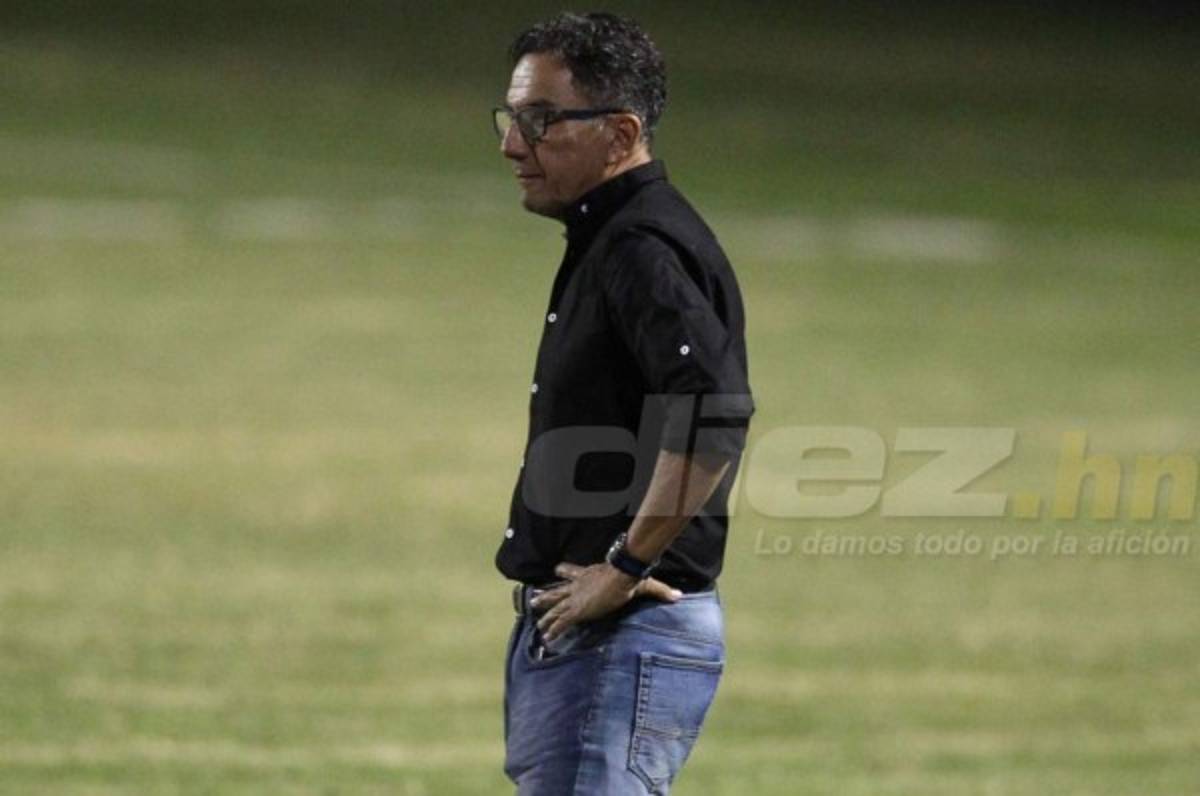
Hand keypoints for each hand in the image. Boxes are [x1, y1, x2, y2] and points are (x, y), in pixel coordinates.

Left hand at [533, 561, 682, 641]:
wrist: (620, 576)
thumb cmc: (628, 577)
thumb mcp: (643, 583)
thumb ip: (659, 591)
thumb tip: (678, 596)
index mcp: (588, 574)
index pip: (572, 571)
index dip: (564, 570)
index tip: (556, 568)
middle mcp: (577, 586)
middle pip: (558, 590)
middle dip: (546, 596)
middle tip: (534, 600)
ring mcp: (575, 598)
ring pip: (555, 608)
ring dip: (546, 616)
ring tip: (537, 625)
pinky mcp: (576, 610)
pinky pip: (560, 623)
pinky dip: (553, 630)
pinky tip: (546, 638)